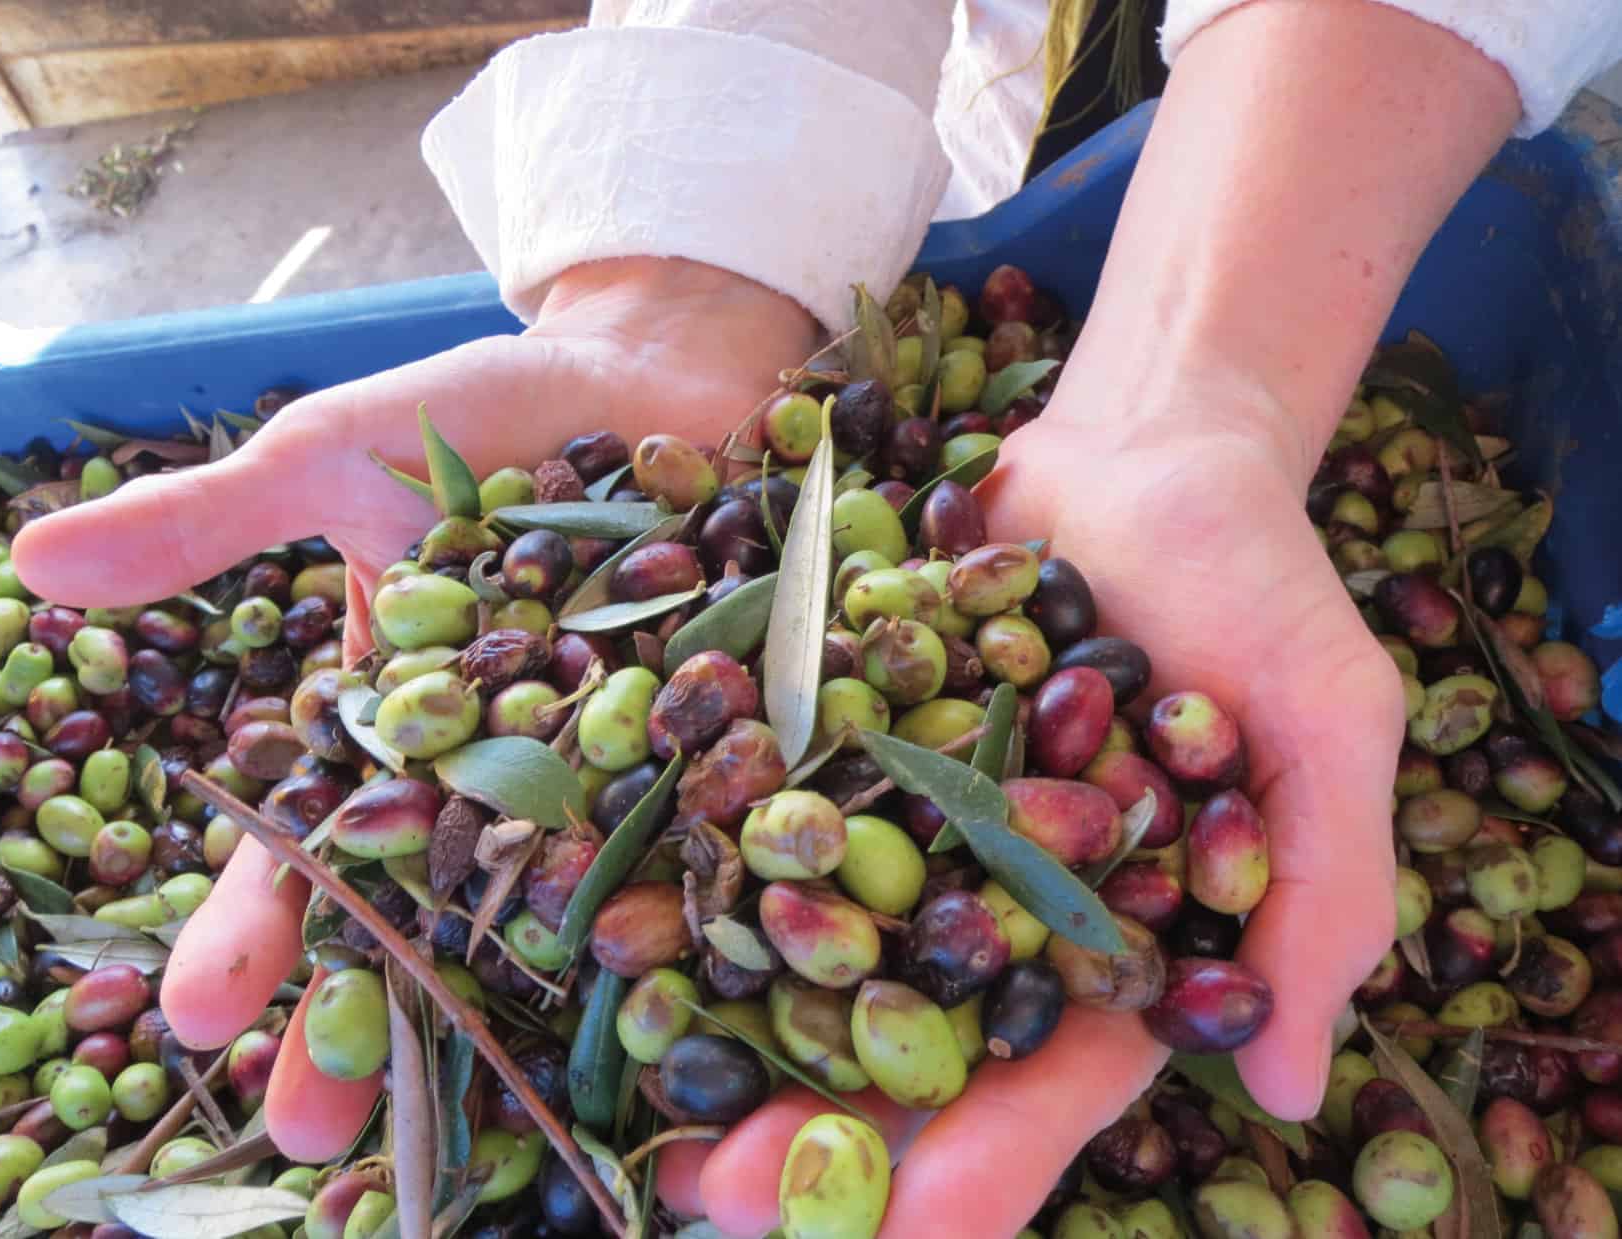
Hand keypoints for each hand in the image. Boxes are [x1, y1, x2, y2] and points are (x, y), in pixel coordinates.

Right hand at [9, 257, 818, 1160]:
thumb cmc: (486, 409)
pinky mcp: (723, 736)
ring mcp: (615, 761)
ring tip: (483, 1109)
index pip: (311, 841)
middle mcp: (501, 767)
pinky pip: (705, 823)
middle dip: (372, 1014)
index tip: (198, 1015)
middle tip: (317, 1139)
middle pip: (429, 910)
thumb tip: (29, 562)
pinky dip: (693, 892)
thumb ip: (211, 522)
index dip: (256, 925)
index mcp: (397, 719)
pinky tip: (673, 983)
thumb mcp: (337, 458)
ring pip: (560, 900)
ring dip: (517, 998)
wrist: (652, 364)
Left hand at [658, 368, 1401, 1237]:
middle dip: (828, 1132)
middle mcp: (1003, 907)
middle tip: (725, 1201)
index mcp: (1122, 933)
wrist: (1139, 451)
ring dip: (741, 1041)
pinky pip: (775, 825)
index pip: (1060, 1077)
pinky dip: (712, 881)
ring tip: (655, 1125)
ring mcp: (917, 832)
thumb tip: (1295, 1084)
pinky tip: (632, 933)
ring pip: (821, 959)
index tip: (910, 1232)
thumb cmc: (1256, 582)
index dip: (991, 1161)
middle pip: (914, 1045)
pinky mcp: (850, 751)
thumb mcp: (1325, 722)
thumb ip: (1321, 891)